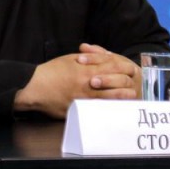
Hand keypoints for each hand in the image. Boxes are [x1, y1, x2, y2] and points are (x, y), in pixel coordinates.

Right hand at [13, 44, 139, 118]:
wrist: (35, 86)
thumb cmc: (51, 71)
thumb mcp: (69, 59)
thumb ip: (87, 60)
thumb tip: (101, 60)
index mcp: (86, 69)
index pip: (112, 67)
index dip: (123, 68)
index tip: (130, 69)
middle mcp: (88, 84)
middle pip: (115, 82)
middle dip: (127, 83)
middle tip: (134, 84)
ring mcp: (85, 98)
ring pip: (110, 97)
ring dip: (122, 97)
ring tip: (131, 96)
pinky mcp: (79, 108)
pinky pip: (97, 109)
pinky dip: (108, 107)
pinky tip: (114, 107)